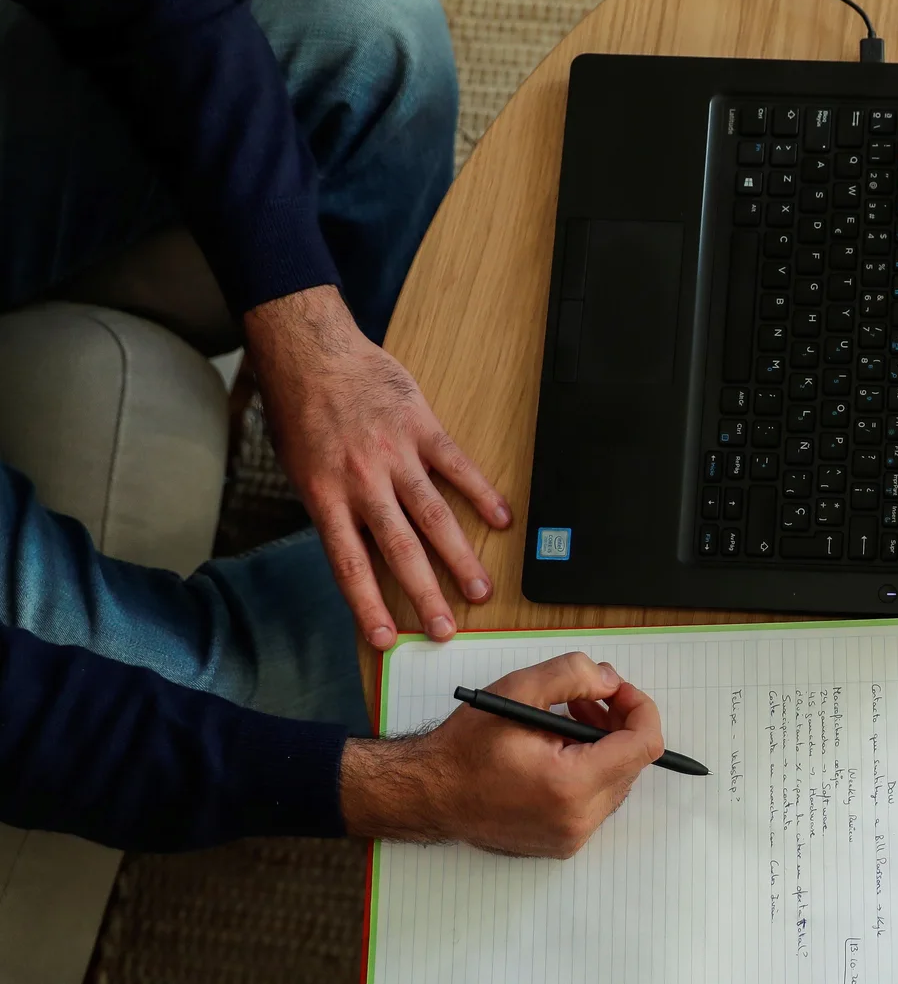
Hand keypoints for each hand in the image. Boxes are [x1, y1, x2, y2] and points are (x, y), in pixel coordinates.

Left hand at [245, 286, 510, 647]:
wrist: (311, 353)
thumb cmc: (301, 412)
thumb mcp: (301, 470)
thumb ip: (331, 508)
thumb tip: (360, 552)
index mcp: (325, 496)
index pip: (350, 564)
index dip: (368, 605)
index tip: (388, 639)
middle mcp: (361, 481)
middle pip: (400, 549)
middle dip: (425, 594)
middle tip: (446, 628)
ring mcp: (395, 454)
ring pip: (433, 515)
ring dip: (459, 556)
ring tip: (479, 589)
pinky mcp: (421, 426)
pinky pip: (456, 465)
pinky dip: (481, 492)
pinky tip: (501, 519)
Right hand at [339, 653, 664, 857]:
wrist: (427, 795)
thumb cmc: (464, 749)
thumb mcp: (517, 692)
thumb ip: (572, 676)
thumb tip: (610, 680)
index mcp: (571, 785)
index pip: (643, 745)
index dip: (638, 708)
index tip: (617, 690)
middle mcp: (578, 820)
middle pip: (633, 763)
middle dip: (618, 724)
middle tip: (587, 700)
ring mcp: (571, 837)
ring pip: (618, 781)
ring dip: (604, 746)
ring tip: (568, 721)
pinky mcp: (563, 842)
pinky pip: (598, 801)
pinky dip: (590, 771)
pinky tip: (558, 751)